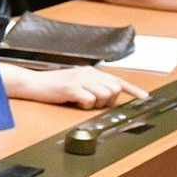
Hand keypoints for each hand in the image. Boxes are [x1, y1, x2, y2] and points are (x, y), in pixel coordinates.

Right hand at [5, 65, 147, 108]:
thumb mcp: (76, 82)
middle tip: (93, 102)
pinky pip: (89, 100)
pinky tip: (74, 101)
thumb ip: (92, 86)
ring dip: (96, 104)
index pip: (118, 80)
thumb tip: (108, 96)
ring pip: (104, 95)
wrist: (33, 83)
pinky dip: (85, 104)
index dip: (133, 90)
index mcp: (91, 71)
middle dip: (108, 100)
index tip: (144, 97)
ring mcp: (80, 80)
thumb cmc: (53, 86)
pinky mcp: (71, 88)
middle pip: (114, 88)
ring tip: (81, 102)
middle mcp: (88, 73)